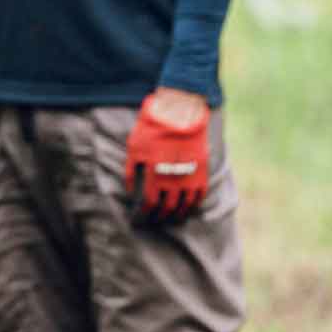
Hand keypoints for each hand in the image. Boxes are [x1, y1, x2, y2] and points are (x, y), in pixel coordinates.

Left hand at [123, 88, 209, 226]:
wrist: (179, 111)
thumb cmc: (152, 127)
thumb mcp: (134, 146)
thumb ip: (130, 171)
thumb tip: (129, 190)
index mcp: (154, 174)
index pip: (150, 203)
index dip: (145, 213)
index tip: (141, 217)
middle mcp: (173, 179)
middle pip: (168, 207)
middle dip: (161, 216)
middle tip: (157, 220)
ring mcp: (190, 175)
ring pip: (185, 204)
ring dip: (178, 213)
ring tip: (173, 218)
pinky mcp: (202, 170)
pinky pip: (200, 194)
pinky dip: (194, 203)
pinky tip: (189, 206)